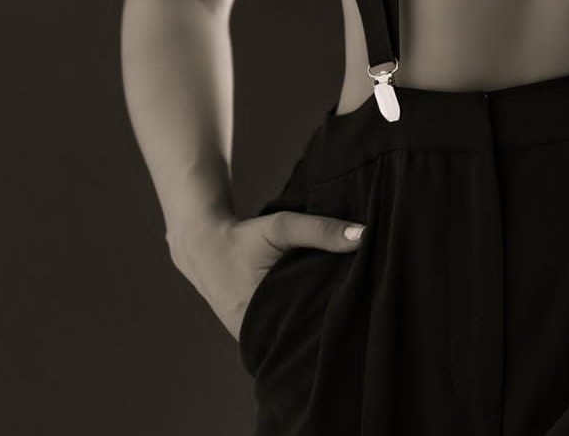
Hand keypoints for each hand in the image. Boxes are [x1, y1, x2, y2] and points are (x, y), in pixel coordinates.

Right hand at [166, 209, 366, 339]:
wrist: (204, 248)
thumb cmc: (245, 237)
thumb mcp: (281, 228)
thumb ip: (321, 231)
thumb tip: (364, 236)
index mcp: (263, 316)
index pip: (313, 327)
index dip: (338, 314)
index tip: (361, 300)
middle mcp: (258, 336)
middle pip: (306, 334)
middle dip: (329, 320)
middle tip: (358, 303)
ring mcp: (255, 340)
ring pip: (295, 337)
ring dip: (315, 323)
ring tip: (343, 307)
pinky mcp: (255, 336)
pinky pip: (284, 333)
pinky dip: (300, 322)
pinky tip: (319, 308)